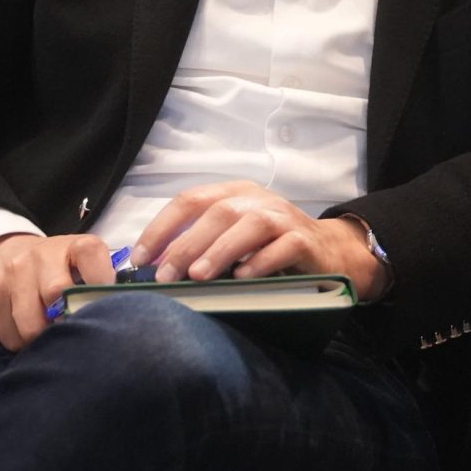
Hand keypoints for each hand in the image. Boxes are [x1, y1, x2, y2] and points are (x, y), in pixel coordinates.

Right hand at [0, 231, 115, 350]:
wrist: (4, 251)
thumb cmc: (55, 265)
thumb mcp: (80, 261)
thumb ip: (100, 280)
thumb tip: (120, 312)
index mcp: (72, 245)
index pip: (90, 254)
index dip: (100, 282)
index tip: (105, 306)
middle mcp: (39, 255)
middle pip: (56, 294)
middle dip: (67, 322)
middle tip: (73, 331)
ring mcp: (11, 273)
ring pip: (30, 324)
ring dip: (42, 339)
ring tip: (49, 336)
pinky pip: (9, 335)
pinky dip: (20, 343)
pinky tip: (27, 333)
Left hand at [127, 180, 391, 299]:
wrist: (329, 252)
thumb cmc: (270, 247)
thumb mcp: (235, 238)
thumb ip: (203, 244)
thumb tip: (158, 268)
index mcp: (234, 193)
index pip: (191, 200)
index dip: (162, 227)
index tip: (140, 258)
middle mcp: (258, 199)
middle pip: (218, 212)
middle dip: (186, 244)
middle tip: (165, 276)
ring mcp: (284, 217)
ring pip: (250, 225)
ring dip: (220, 250)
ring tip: (198, 276)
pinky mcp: (305, 240)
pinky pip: (283, 247)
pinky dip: (261, 261)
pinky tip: (243, 277)